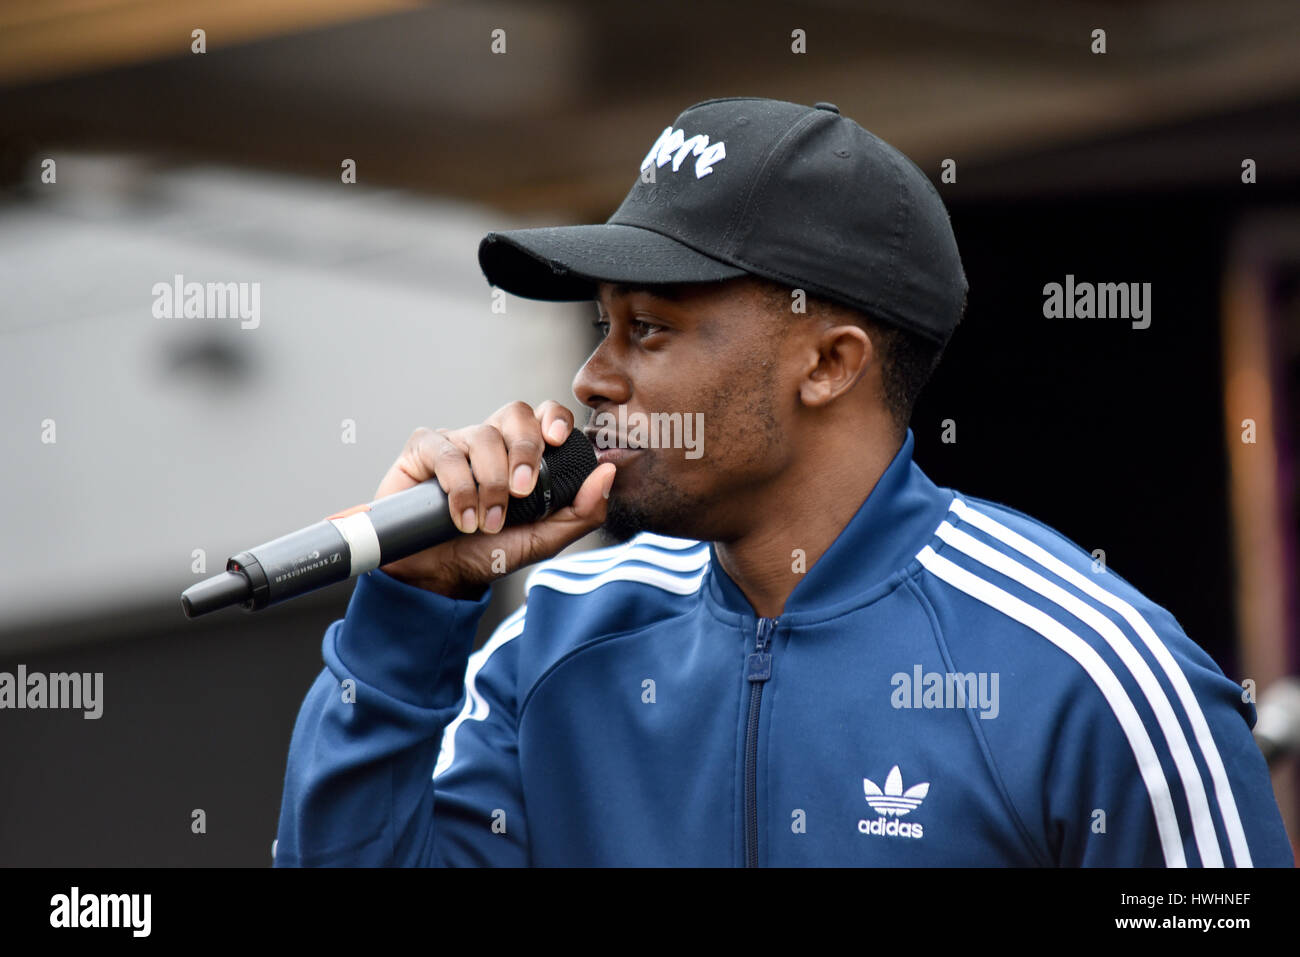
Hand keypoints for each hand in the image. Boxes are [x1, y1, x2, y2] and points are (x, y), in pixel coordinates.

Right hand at [374, 401, 615, 598]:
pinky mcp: (422, 451)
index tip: (557, 440)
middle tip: (523, 491)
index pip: (544, 415)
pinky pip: (444, 452)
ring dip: (490, 484)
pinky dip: (458, 488)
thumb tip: (608, 472)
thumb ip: (582, 510)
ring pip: (482, 436)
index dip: (553, 418)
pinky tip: (463, 519)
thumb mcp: (545, 538)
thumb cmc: (491, 552)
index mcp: (522, 453)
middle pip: (515, 413)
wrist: (440, 577)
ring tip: (487, 523)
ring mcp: (456, 442)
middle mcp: (490, 441)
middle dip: (525, 450)